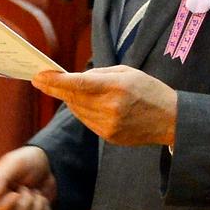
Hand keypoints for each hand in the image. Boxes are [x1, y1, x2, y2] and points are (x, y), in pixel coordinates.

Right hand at [0, 146, 55, 209]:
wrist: (47, 166)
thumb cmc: (27, 162)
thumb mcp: (14, 164)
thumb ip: (0, 179)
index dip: (2, 208)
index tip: (15, 195)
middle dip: (26, 203)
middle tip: (26, 188)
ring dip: (36, 206)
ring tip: (35, 192)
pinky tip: (41, 200)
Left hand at [33, 68, 177, 147]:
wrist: (172, 120)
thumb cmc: (151, 91)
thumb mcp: (129, 73)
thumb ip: (100, 74)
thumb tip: (74, 79)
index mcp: (117, 87)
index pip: (78, 84)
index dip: (55, 81)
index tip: (38, 76)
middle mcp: (111, 107)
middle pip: (73, 97)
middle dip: (56, 88)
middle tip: (42, 80)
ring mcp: (109, 124)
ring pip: (77, 110)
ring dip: (72, 100)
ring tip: (75, 91)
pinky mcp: (109, 136)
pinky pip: (86, 121)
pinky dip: (84, 111)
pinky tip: (92, 105)